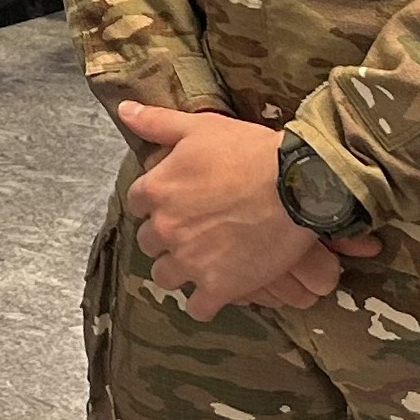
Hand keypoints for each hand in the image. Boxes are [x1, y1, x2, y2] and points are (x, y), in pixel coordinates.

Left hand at [118, 103, 380, 321]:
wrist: (296, 186)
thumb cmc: (247, 151)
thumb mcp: (198, 127)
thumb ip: (156, 122)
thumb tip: (123, 110)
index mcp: (156, 190)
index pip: (136, 204)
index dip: (155, 203)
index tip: (175, 201)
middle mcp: (166, 228)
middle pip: (149, 242)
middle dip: (165, 237)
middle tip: (192, 231)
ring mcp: (190, 261)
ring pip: (165, 277)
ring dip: (178, 271)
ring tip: (201, 262)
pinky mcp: (219, 287)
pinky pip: (197, 309)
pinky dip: (204, 302)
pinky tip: (218, 289)